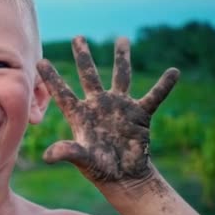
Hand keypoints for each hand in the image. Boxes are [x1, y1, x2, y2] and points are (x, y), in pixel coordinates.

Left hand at [36, 36, 178, 183]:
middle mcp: (98, 106)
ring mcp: (119, 107)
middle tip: (77, 37)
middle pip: (89, 75)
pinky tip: (174, 72)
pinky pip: (154, 96)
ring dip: (122, 59)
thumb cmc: (99, 169)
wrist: (123, 177)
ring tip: (122, 39)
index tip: (39, 62)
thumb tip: (47, 156)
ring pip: (120, 77)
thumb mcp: (82, 160)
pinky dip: (164, 86)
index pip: (62, 93)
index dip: (52, 78)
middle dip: (83, 56)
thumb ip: (67, 153)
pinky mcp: (139, 114)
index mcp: (80, 115)